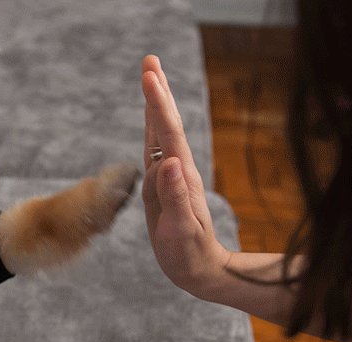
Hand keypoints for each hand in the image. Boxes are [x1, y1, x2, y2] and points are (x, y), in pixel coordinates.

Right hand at [141, 55, 231, 298]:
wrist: (201, 270)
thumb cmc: (189, 255)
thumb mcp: (180, 230)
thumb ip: (175, 196)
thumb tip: (170, 163)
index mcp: (180, 178)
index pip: (167, 134)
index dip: (158, 104)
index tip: (149, 76)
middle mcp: (178, 171)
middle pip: (166, 125)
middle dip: (158, 93)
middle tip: (149, 62)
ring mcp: (173, 178)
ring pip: (161, 135)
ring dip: (156, 106)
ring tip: (150, 79)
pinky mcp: (166, 186)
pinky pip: (157, 152)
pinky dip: (153, 130)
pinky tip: (151, 123)